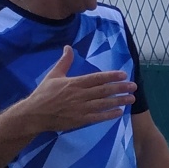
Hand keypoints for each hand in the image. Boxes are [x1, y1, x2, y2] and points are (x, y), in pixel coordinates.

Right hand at [21, 46, 135, 132]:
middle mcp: (80, 95)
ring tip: (131, 98)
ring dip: (119, 101)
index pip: (97, 78)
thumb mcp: (53, 75)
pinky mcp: (80, 120)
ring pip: (104, 103)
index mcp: (74, 83)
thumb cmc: (43, 94)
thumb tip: (68, 47)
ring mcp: (81, 108)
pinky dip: (109, 114)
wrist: (34, 114)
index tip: (124, 74)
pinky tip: (119, 112)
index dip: (111, 76)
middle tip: (134, 86)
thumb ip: (64, 61)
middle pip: (104, 90)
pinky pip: (98, 117)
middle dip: (121, 88)